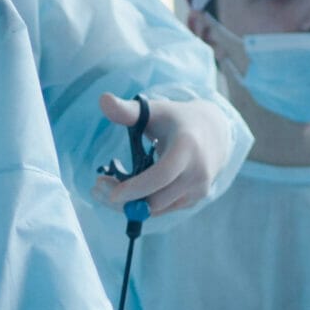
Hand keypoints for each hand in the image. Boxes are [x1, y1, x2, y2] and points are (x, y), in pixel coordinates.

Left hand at [93, 94, 231, 215]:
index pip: (162, 175)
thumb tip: (102, 99)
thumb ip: (127, 110)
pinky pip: (161, 209)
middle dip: (124, 199)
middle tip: (96, 186)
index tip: (111, 194)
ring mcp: (198, 191)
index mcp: (187, 148)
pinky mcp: (193, 201)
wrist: (213, 134)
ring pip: (156, 210)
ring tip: (104, 187)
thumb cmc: (176, 120)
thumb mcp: (154, 111)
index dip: (136, 187)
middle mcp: (198, 174)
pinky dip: (141, 204)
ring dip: (129, 205)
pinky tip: (125, 191)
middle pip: (156, 200)